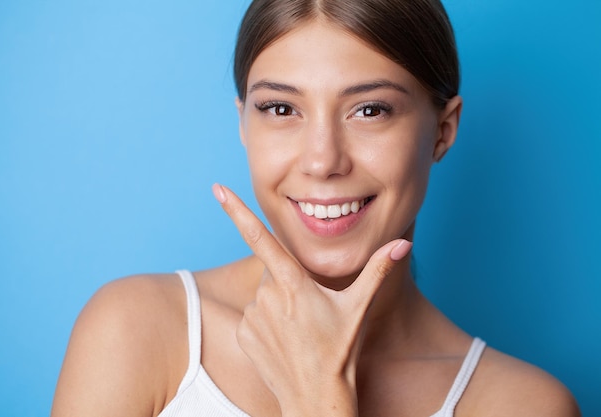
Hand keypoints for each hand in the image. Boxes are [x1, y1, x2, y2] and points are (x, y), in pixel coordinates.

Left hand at [212, 184, 411, 415]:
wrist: (316, 397)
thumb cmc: (340, 351)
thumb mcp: (359, 307)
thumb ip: (378, 269)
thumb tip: (404, 242)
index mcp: (294, 282)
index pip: (261, 238)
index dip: (238, 211)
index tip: (218, 189)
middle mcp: (267, 296)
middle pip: (274, 274)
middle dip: (289, 284)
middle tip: (310, 310)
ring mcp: (252, 316)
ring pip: (264, 297)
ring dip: (278, 305)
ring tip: (299, 330)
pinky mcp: (244, 335)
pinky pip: (253, 318)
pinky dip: (266, 324)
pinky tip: (284, 341)